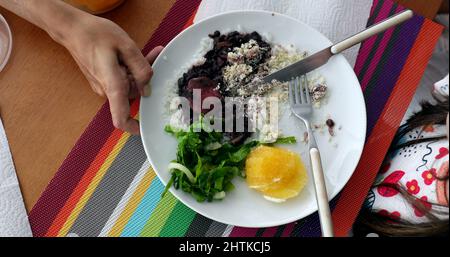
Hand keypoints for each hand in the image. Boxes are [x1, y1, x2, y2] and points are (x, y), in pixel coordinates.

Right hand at [61, 14, 162, 133]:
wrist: (72, 28)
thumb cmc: (95, 34)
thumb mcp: (125, 45)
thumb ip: (140, 68)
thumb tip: (148, 88)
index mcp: (112, 85)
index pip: (121, 117)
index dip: (133, 128)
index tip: (144, 129)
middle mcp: (106, 90)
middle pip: (133, 94)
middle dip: (145, 79)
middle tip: (153, 56)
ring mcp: (103, 85)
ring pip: (129, 85)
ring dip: (138, 72)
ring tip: (140, 51)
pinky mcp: (103, 80)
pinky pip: (121, 79)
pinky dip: (129, 69)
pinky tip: (131, 54)